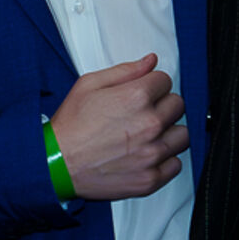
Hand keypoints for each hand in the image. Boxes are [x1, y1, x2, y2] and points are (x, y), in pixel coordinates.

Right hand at [47, 53, 187, 201]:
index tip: (143, 92)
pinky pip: (176, 165)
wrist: (57, 164)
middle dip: (162, 105)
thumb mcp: (89, 85)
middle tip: (142, 113)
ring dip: (169, 132)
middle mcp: (150, 124)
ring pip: (182, 135)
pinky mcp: (151, 178)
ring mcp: (153, 153)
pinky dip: (165, 160)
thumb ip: (125, 71)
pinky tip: (147, 154)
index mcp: (136, 97)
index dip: (152, 84)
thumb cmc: (70, 126)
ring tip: (147, 135)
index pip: (165, 81)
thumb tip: (150, 61)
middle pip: (178, 105)